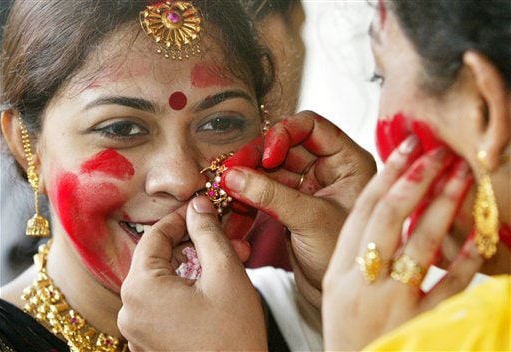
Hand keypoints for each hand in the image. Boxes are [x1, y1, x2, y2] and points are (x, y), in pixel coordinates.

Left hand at [118, 197, 266, 350]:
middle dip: (195, 245)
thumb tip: (197, 205)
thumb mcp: (225, 273)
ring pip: (165, 283)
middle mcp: (130, 310)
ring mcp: (137, 332)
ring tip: (230, 264)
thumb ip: (208, 232)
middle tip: (226, 239)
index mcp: (140, 289)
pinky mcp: (149, 345)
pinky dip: (187, 291)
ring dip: (195, 268)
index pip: (154, 236)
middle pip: (160, 260)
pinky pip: (164, 305)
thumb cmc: (232, 335)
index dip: (181, 218)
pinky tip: (215, 289)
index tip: (202, 209)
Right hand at [222, 111, 376, 308]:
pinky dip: (247, 200)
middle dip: (255, 159)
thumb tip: (233, 175)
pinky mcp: (291, 205)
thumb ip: (271, 195)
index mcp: (347, 161)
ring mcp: (308, 187)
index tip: (266, 157)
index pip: (311, 125)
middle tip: (230, 172)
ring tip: (225, 193)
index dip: (283, 134)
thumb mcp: (310, 220)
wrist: (340, 296)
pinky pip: (264, 192)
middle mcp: (328, 169)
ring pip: (269, 170)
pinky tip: (233, 210)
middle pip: (283, 146)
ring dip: (246, 180)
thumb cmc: (343, 257)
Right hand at [322, 135, 483, 349]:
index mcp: (341, 269)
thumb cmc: (347, 328)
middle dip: (415, 179)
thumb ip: (357, 249)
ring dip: (443, 205)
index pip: (364, 210)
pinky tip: (480, 236)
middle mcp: (364, 281)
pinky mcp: (421, 324)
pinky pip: (448, 286)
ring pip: (420, 243)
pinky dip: (465, 259)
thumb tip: (383, 206)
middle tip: (438, 152)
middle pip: (390, 218)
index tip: (408, 147)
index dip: (387, 175)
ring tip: (461, 176)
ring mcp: (392, 303)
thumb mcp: (338, 287)